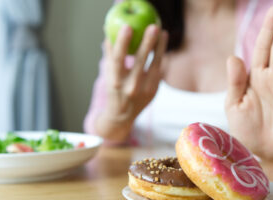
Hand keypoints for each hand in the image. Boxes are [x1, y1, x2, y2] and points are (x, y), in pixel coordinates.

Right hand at [98, 24, 167, 141]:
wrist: (122, 115)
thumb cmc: (114, 89)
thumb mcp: (108, 73)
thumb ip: (110, 54)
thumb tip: (109, 31)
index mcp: (115, 81)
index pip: (118, 59)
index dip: (122, 42)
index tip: (127, 26)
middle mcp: (130, 86)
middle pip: (140, 61)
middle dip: (147, 43)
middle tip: (153, 27)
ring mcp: (144, 90)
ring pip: (155, 65)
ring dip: (160, 47)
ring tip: (163, 32)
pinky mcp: (154, 91)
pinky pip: (160, 70)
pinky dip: (161, 56)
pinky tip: (162, 45)